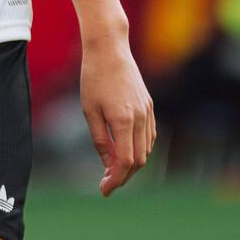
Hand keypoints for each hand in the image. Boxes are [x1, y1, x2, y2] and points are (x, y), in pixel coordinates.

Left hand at [80, 36, 155, 196]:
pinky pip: (149, 135)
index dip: (115, 180)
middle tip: (106, 184)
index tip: (103, 190)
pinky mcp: (149, 105)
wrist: (110, 49)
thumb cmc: (94, 78)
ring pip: (146, 149)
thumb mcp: (90, 111)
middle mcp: (140, 118)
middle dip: (124, 175)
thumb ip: (101, 140)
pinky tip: (126, 151)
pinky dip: (140, 148)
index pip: (125, 162)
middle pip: (139, 159)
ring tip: (114, 170)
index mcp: (124, 120)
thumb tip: (107, 164)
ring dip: (133, 164)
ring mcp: (148, 111)